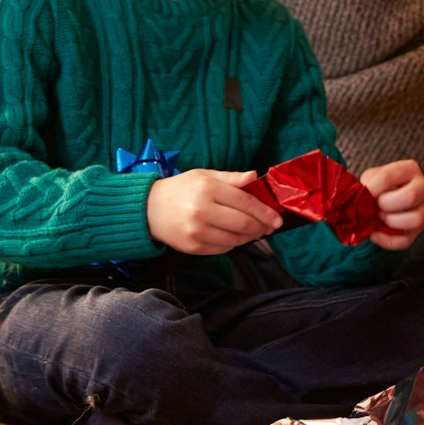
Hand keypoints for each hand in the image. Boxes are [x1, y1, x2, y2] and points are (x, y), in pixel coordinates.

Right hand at [147, 169, 281, 255]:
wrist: (146, 209)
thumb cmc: (180, 189)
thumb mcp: (204, 175)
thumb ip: (231, 178)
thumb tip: (255, 176)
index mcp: (208, 189)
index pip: (246, 203)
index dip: (265, 212)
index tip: (277, 218)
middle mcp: (202, 211)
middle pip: (244, 224)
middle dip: (261, 227)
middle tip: (269, 227)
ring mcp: (196, 232)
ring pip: (235, 240)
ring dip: (249, 237)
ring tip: (254, 232)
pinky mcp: (192, 248)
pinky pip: (222, 249)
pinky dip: (233, 244)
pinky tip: (236, 237)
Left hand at [360, 159, 423, 250]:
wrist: (388, 200)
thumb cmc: (380, 187)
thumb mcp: (371, 178)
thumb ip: (367, 185)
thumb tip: (361, 201)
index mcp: (410, 169)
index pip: (388, 177)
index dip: (371, 189)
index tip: (360, 196)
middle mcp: (423, 188)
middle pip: (410, 196)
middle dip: (386, 204)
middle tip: (375, 206)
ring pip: (415, 219)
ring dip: (390, 221)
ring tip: (378, 218)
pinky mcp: (419, 230)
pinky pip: (405, 240)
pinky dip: (385, 239)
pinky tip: (375, 233)